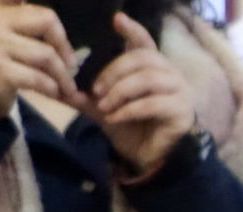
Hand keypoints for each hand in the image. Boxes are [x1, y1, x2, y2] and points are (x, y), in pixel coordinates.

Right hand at [0, 0, 82, 124]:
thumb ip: (27, 19)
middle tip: (71, 64)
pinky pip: (38, 78)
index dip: (44, 8)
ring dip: (63, 75)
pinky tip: (54, 92)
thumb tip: (61, 30)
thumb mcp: (6, 33)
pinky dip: (52, 88)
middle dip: (65, 46)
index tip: (51, 19)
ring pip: (46, 54)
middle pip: (47, 21)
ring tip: (67, 86)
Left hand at [79, 14, 198, 175]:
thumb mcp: (105, 110)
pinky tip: (115, 118)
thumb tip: (60, 89)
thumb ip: (87, 97)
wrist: (150, 160)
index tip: (117, 20)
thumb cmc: (133, 130)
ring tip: (105, 105)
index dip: (133, 30)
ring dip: (121, 91)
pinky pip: (152, 104)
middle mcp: (170, 75)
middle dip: (115, 71)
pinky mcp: (181, 112)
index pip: (145, 42)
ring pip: (148, 79)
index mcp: (153, 69)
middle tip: (96, 89)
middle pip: (142, 58)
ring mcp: (179, 93)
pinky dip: (129, 110)